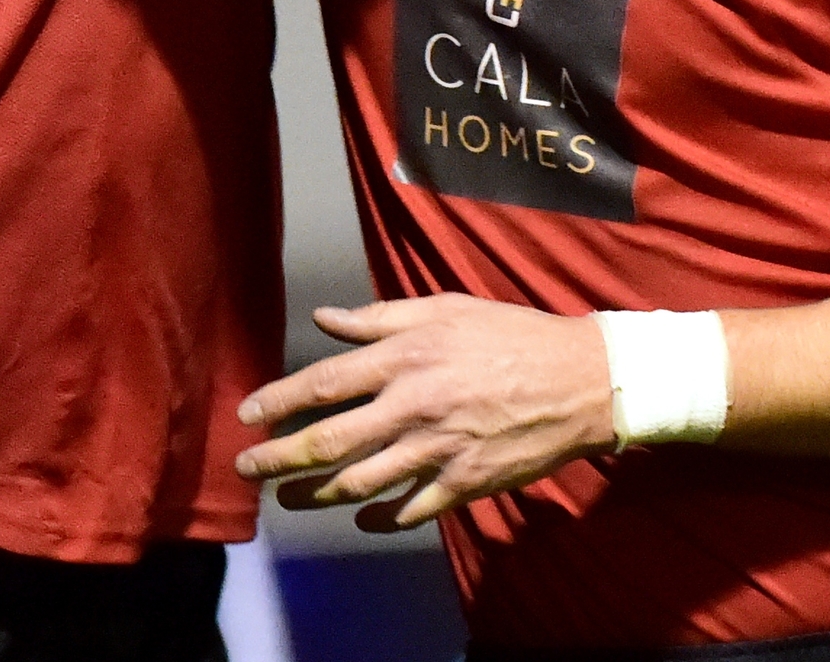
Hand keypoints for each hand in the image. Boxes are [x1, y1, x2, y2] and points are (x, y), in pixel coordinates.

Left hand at [236, 296, 614, 530]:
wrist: (582, 380)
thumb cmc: (513, 335)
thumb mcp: (448, 309)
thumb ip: (381, 318)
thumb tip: (324, 318)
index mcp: (409, 357)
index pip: (324, 383)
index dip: (278, 401)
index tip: (247, 415)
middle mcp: (414, 406)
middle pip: (327, 442)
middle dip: (278, 458)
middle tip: (248, 467)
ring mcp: (437, 451)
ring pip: (357, 484)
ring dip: (312, 495)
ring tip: (287, 497)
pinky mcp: (461, 484)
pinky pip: (405, 512)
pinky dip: (375, 519)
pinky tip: (359, 517)